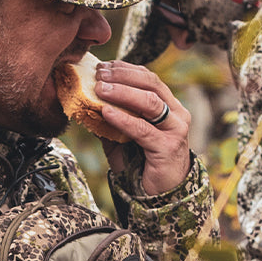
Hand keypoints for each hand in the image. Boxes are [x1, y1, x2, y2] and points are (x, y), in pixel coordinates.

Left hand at [92, 60, 192, 195]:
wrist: (160, 195)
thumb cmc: (141, 162)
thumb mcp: (123, 136)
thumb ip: (110, 118)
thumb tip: (84, 100)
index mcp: (169, 106)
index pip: (149, 78)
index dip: (125, 69)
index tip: (103, 65)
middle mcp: (177, 114)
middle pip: (151, 84)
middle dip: (123, 76)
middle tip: (99, 74)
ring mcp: (176, 130)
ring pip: (150, 103)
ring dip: (123, 92)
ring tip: (101, 89)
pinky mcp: (168, 148)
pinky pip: (143, 129)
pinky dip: (123, 119)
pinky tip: (106, 112)